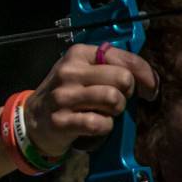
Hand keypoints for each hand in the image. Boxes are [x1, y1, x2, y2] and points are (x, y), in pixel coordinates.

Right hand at [24, 43, 156, 156]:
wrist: (32, 119)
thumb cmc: (66, 94)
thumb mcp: (82, 71)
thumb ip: (110, 66)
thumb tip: (147, 78)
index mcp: (78, 54)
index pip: (124, 58)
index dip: (145, 75)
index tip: (148, 89)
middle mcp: (68, 72)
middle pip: (122, 78)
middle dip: (127, 93)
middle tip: (118, 101)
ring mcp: (63, 96)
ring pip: (113, 99)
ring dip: (115, 111)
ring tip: (105, 112)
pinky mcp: (61, 121)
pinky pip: (99, 123)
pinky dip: (104, 127)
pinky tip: (94, 126)